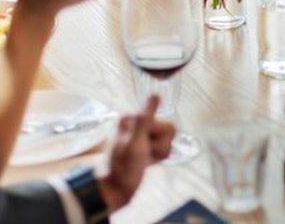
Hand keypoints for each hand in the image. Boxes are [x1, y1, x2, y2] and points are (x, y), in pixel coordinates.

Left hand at [97, 96, 175, 211]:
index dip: (159, 138)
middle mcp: (139, 125)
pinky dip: (158, 157)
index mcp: (134, 119)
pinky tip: (147, 162)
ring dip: (160, 153)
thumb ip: (146, 118)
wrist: (115, 189)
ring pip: (167, 141)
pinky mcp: (147, 147)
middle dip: (161, 146)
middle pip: (169, 132)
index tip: (146, 144)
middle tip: (145, 153)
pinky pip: (163, 148)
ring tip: (145, 159)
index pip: (167, 125)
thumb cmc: (123, 166)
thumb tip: (156, 95)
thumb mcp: (135, 142)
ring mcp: (144, 137)